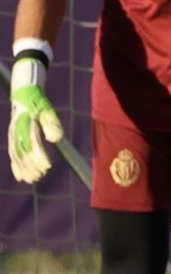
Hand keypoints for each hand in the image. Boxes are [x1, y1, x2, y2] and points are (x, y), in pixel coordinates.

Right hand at [8, 57, 63, 183]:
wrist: (23, 93)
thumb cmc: (38, 102)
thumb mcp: (47, 110)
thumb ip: (51, 124)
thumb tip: (54, 139)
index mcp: (25, 124)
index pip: (32, 144)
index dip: (38, 156)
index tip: (47, 167)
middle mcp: (17, 131)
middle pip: (23, 152)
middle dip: (31, 166)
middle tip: (40, 176)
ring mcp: (13, 135)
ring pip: (16, 155)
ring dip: (23, 168)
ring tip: (32, 180)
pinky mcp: (13, 138)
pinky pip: (13, 154)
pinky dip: (16, 166)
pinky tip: (20, 177)